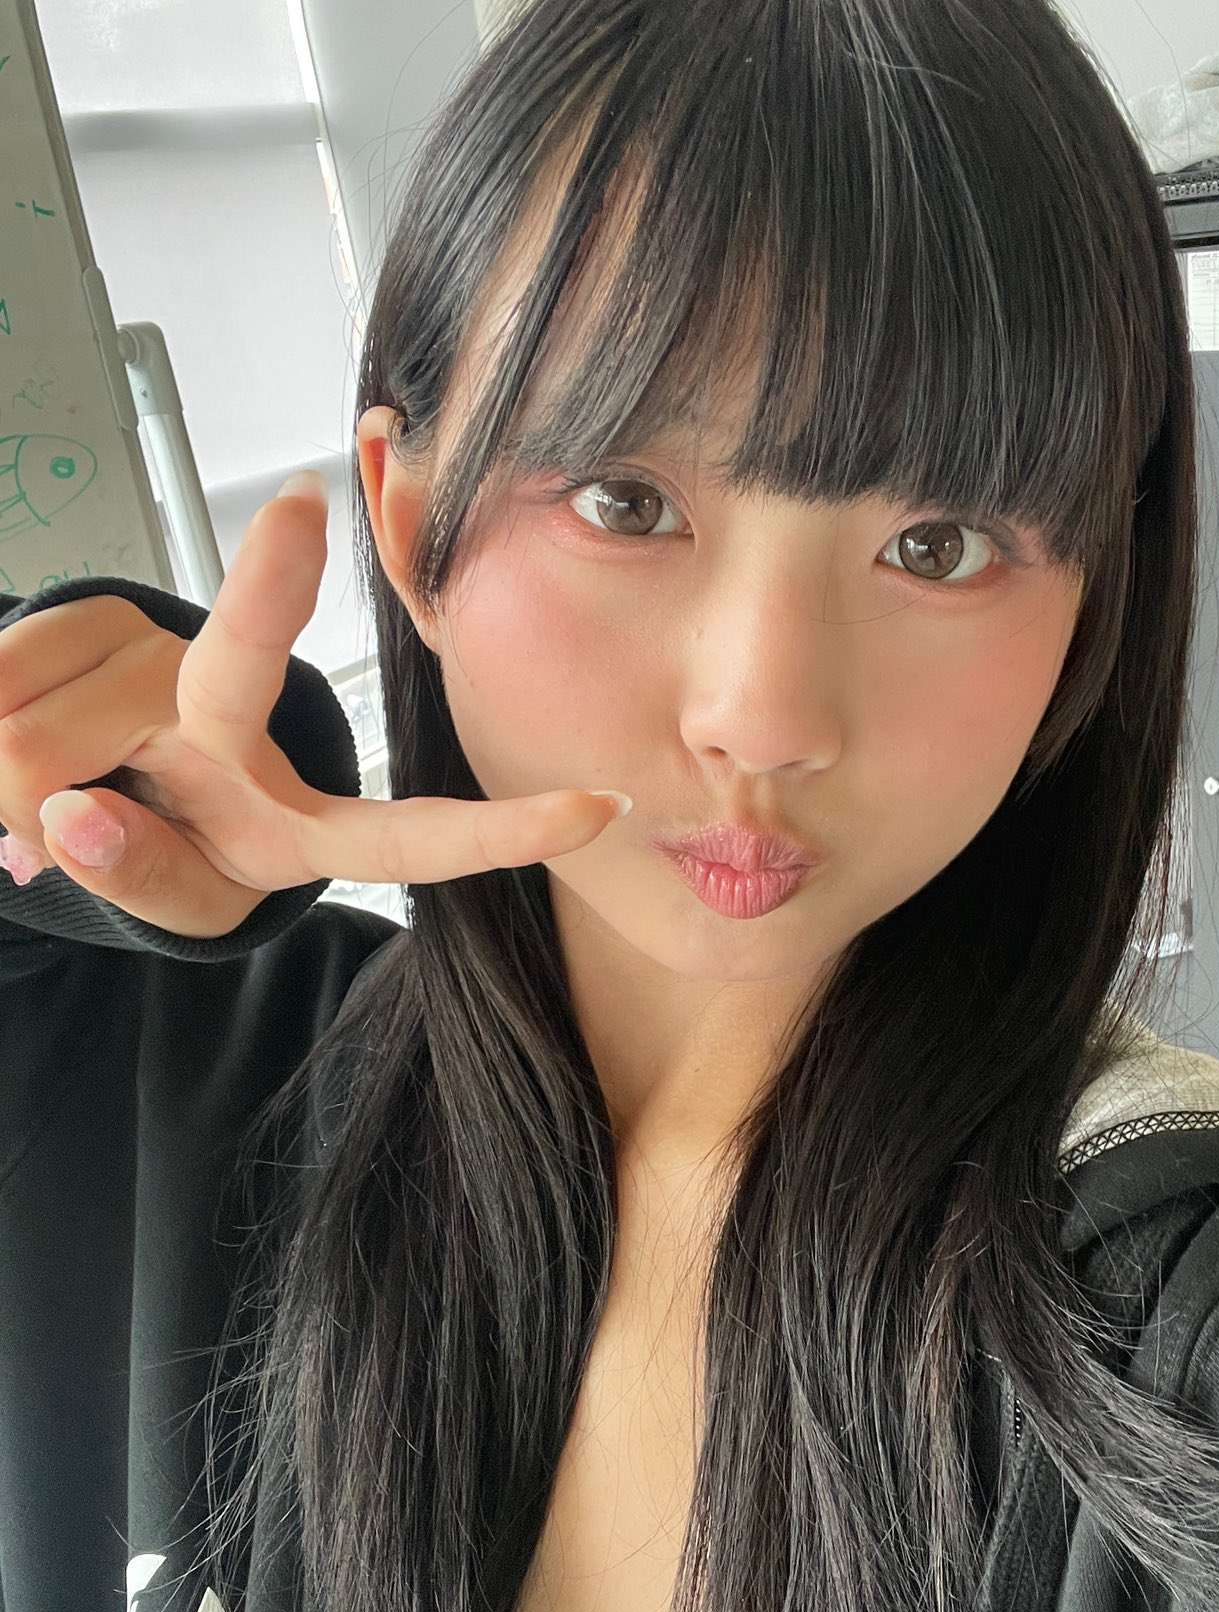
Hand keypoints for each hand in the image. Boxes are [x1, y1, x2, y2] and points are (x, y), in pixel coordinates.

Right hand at [0, 472, 627, 938]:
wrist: (62, 787)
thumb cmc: (157, 851)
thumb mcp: (169, 897)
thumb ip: (134, 876)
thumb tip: (67, 814)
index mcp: (301, 829)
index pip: (408, 835)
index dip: (498, 831)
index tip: (595, 810)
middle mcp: (250, 736)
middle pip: (236, 670)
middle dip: (266, 594)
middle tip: (275, 542)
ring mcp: (170, 669)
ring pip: (58, 721)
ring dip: (19, 762)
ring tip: (34, 791)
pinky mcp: (94, 622)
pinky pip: (10, 672)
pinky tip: (13, 722)